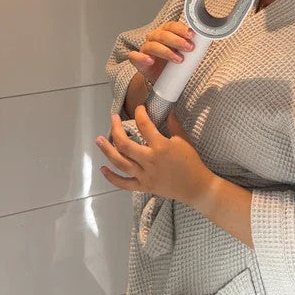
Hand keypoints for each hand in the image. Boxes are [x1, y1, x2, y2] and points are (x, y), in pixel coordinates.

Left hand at [96, 106, 213, 205]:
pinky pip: (123, 184)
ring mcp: (144, 175)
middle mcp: (149, 160)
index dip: (140, 113)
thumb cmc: (191, 162)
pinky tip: (103, 168)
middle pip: (125, 144)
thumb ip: (173, 124)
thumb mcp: (184, 140)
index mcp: (160, 146)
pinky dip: (112, 177)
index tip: (139, 108)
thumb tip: (166, 110)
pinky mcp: (143, 187)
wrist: (195, 187)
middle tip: (113, 118)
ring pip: (120, 162)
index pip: (144, 125)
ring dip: (107, 150)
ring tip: (99, 140)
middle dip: (116, 129)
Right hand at [127, 21, 195, 83]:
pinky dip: (142, 57)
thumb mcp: (186, 53)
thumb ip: (195, 46)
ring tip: (179, 59)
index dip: (181, 29)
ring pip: (152, 45)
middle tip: (189, 47)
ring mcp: (145, 48)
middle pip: (163, 35)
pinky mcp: (138, 60)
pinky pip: (135, 56)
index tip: (192, 35)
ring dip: (166, 51)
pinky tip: (150, 60)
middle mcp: (154, 38)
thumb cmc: (174, 62)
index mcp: (166, 32)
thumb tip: (210, 40)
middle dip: (177, 41)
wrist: (162, 78)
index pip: (172, 26)